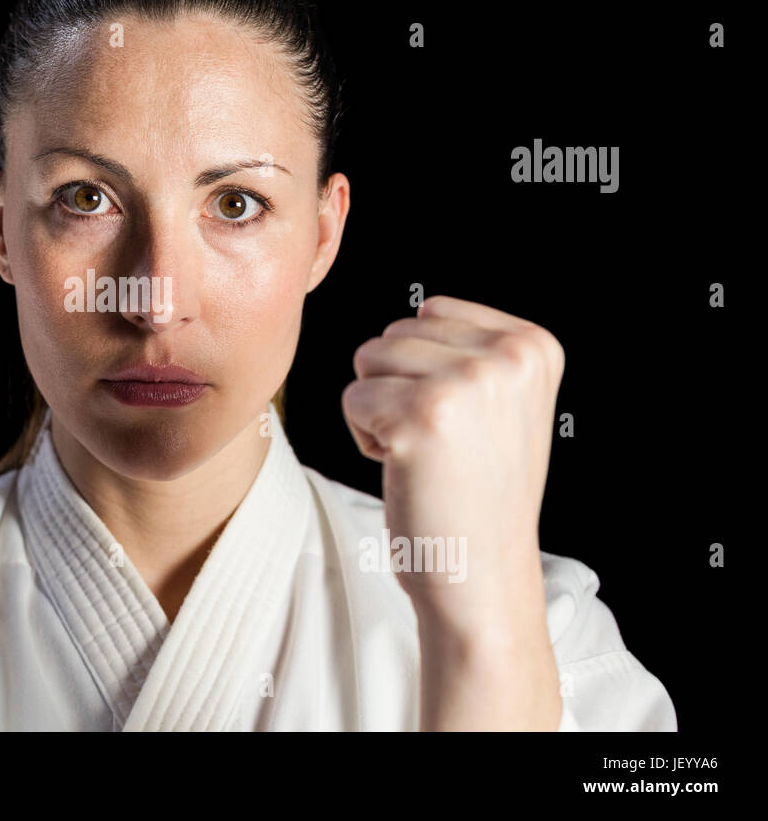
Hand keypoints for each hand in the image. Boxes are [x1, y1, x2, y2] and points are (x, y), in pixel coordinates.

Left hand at [341, 295, 564, 634]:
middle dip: (398, 388)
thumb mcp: (504, 402)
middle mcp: (506, 357)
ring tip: (425, 455)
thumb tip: (419, 309)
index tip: (464, 422)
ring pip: (368, 361)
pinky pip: (352, 399)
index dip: (425, 370)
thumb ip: (472, 348)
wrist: (482, 576)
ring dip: (380, 411)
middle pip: (393, 334)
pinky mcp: (419, 418)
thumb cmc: (477, 491)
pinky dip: (365, 438)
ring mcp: (465, 384)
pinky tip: (407, 471)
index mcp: (533, 345)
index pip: (430, 311)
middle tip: (442, 446)